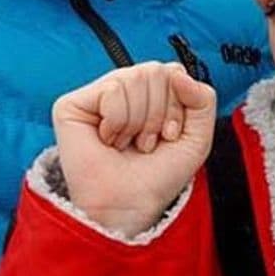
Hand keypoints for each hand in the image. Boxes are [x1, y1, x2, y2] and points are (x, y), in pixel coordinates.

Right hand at [52, 61, 216, 236]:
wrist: (130, 204)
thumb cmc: (159, 174)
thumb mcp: (197, 136)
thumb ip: (203, 98)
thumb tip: (177, 73)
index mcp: (151, 92)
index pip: (174, 71)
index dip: (178, 105)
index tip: (169, 136)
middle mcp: (124, 88)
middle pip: (156, 71)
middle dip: (159, 113)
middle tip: (146, 143)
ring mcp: (97, 95)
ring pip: (135, 77)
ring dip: (139, 122)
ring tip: (127, 144)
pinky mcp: (71, 104)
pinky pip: (112, 90)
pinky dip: (118, 121)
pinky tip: (108, 140)